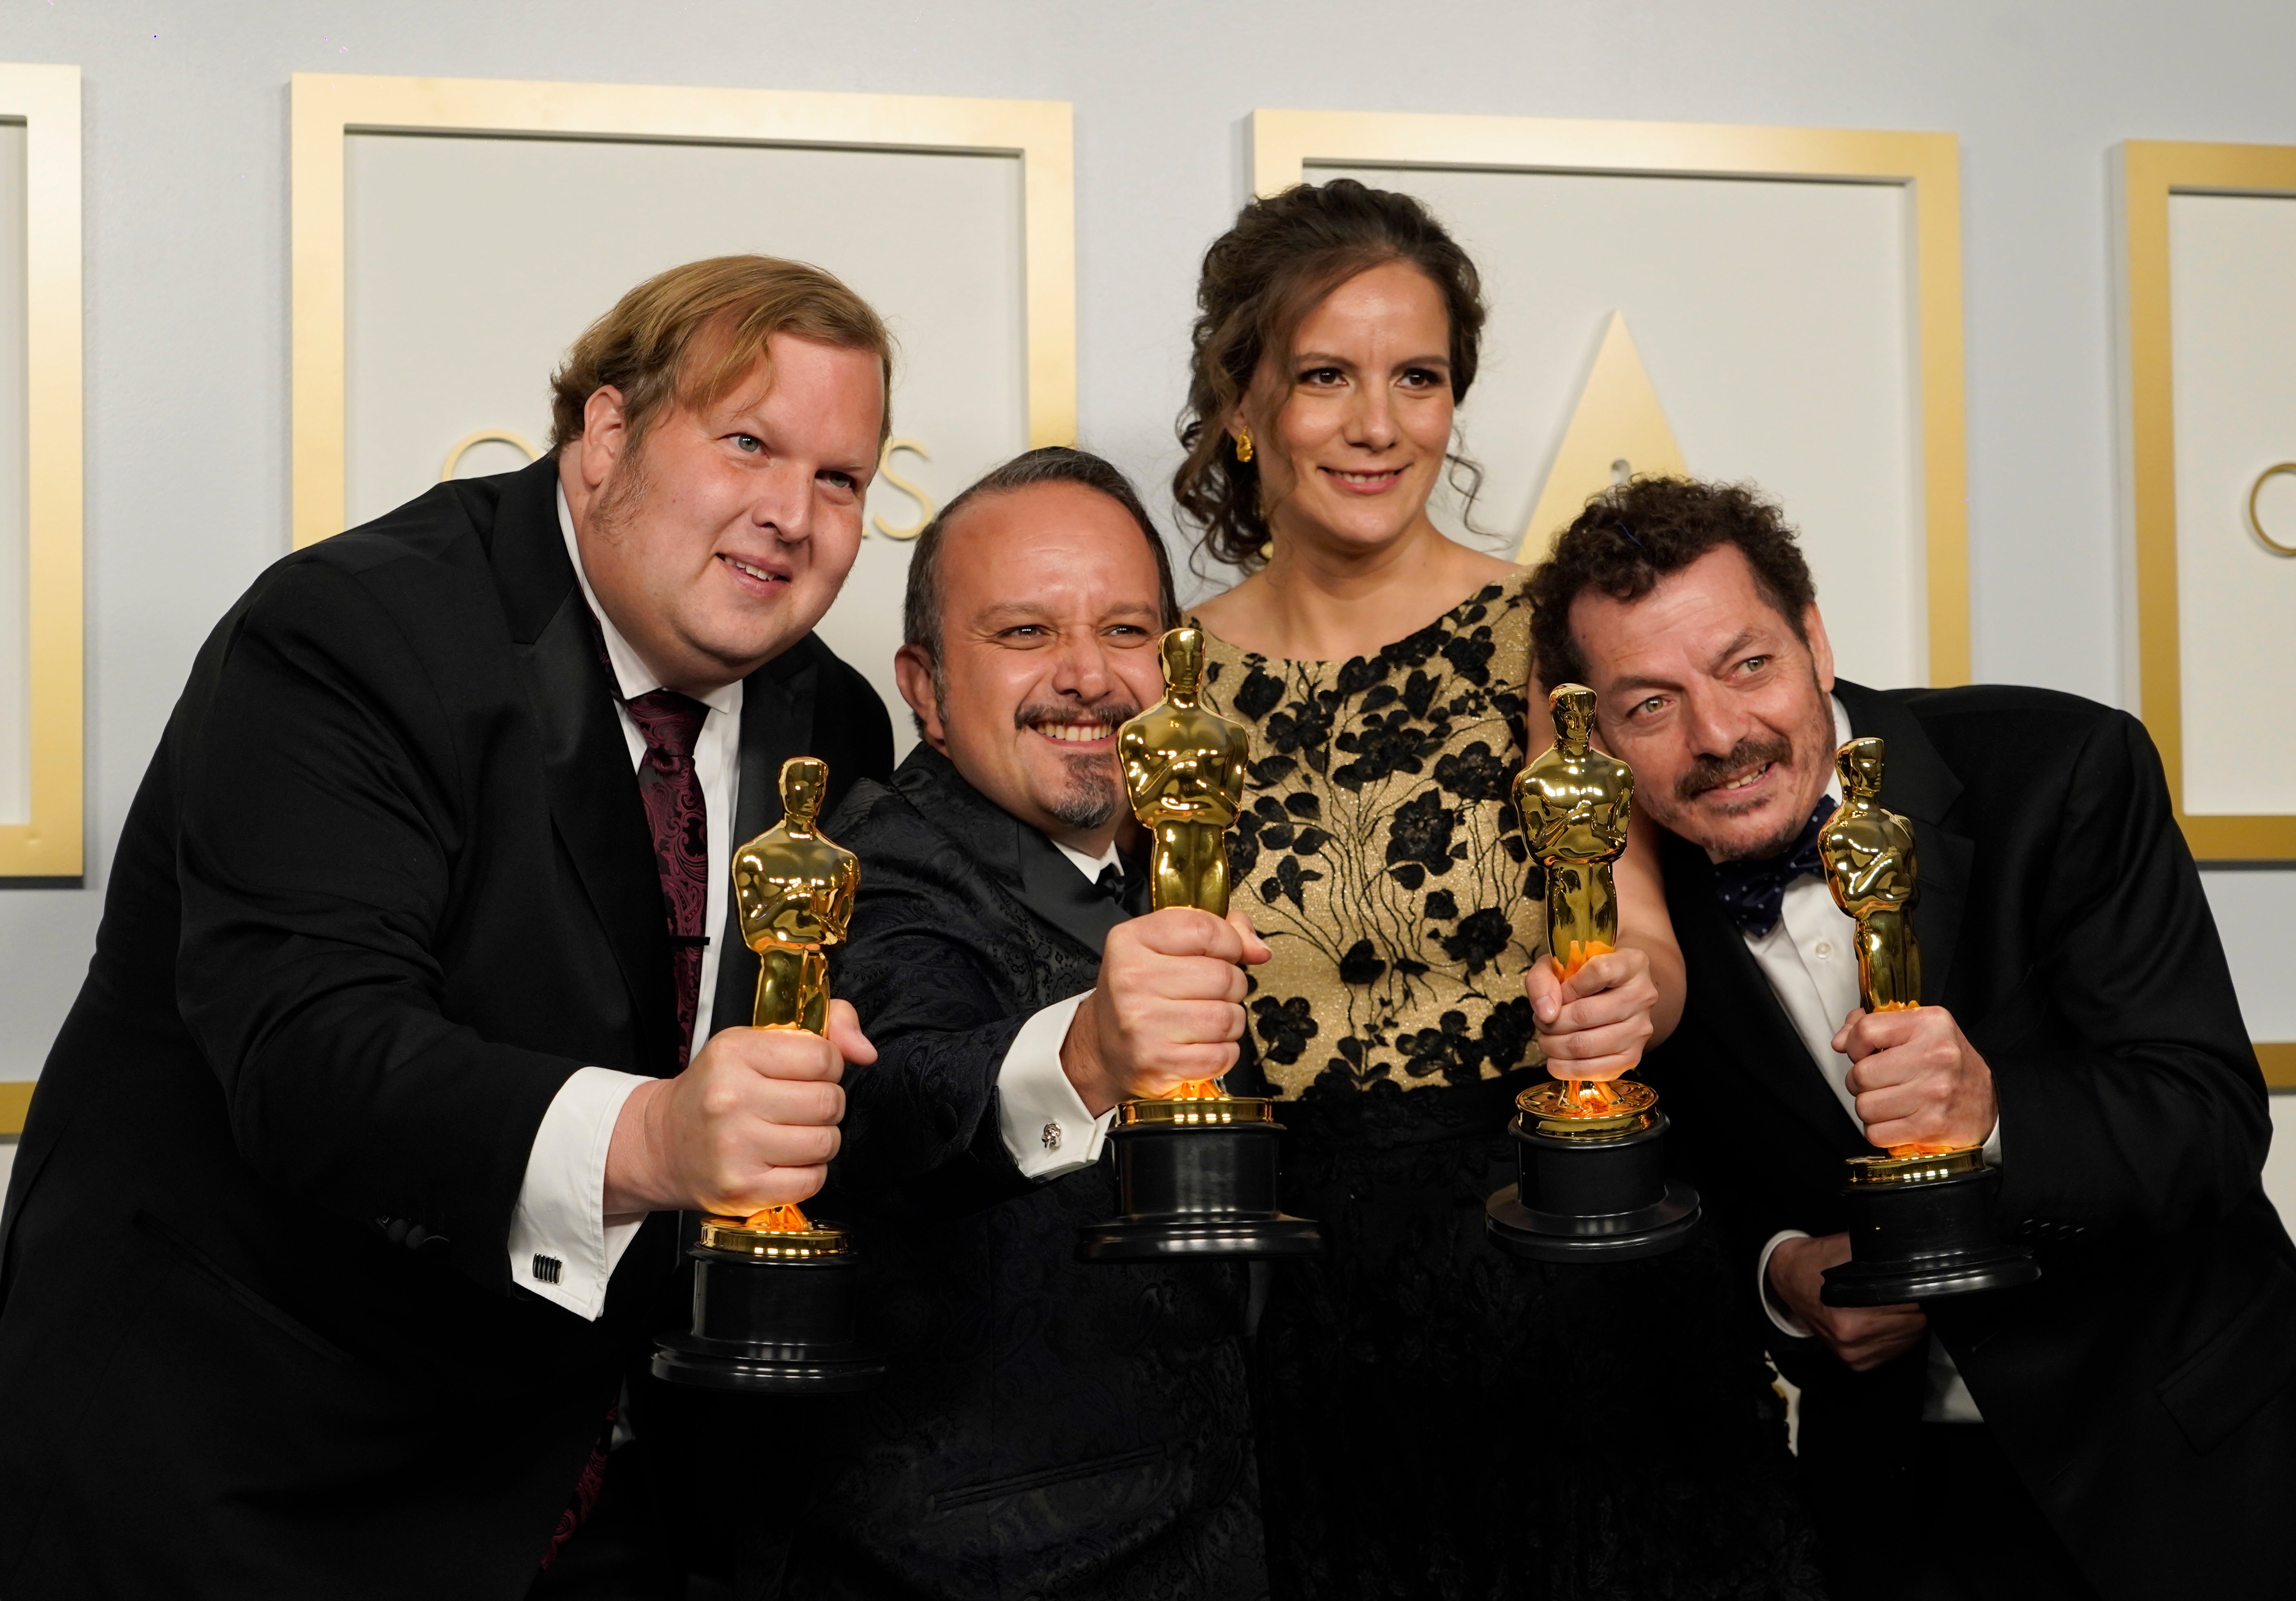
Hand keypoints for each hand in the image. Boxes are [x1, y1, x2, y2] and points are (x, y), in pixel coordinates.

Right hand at [602, 1000, 875, 1216]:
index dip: (828, 1066)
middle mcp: (731, 1099)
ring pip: (825, 1142)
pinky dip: (809, 1172)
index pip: (822, 1056)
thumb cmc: (719, 1089)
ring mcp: (735, 1148)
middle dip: (827, 1103)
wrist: (662, 1143)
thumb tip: (866, 1052)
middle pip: (827, 1101)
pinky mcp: (742, 1189)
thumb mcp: (757, 1041)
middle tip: (803, 1106)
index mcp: (735, 1052)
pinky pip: (812, 1180)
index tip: (809, 1073)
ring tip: (794, 1133)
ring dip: (821, 1138)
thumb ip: (824, 1028)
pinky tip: (786, 1161)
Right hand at [1061, 908, 1270, 1113]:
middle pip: (1223, 976)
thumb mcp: (1164, 944)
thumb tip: (1259, 949)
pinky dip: (1223, 1050)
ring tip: (1207, 1018)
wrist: (1104, 1046)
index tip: (1225, 953)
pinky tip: (1202, 1043)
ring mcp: (1143, 1024)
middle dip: (1231, 985)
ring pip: (1228, 1017)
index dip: (1229, 942)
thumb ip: (1218, 931)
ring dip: (1229, 1020)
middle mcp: (1132, 980)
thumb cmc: (1140, 992)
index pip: (1205, 929)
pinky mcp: (1158, 1061)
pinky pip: (1223, 1054)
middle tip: (1212, 991)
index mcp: (1131, 941)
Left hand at [1528, 947, 1656, 1081]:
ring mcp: (1640, 1029)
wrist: (1611, 994)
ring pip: (1585, 1044)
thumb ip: (1543, 979)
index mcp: (1632, 963)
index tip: (1558, 994)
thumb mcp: (1558, 964)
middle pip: (1585, 1014)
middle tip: (1542, 1021)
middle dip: (1551, 1022)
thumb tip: (1546, 1013)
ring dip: (1554, 1045)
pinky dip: (1566, 1068)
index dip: (1568, 987)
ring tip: (1547, 1037)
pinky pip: (1595, 1070)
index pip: (1599, 972)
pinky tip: (1555, 1059)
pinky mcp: (1633, 1057)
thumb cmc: (1581, 976)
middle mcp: (1643, 996)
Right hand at [1767, 1233, 1926, 1371]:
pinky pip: (1896, 1351)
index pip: (1910, 1305)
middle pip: (1913, 1324)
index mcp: (1850, 1315)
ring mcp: (1854, 1355)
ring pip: (1909, 1339)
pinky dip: (1896, 1335)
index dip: (1918, 1289)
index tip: (1916, 1279)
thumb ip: (1884, 1257)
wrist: (1791, 1279)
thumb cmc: (1821, 1260)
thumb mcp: (1851, 1248)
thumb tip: (1918, 1259)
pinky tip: (1883, 1318)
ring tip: (1889, 1302)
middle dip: (1914, 1305)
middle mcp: (1852, 1339)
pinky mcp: (1857, 1364)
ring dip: (1907, 1321)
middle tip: (1902, 1288)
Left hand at [1833, 1005, 1996, 1151]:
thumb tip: (1840, 1042)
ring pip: (1864, 1106)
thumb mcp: (1919, 1030)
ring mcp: (1934, 1093)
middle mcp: (1934, 1056)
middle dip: (1860, 1082)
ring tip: (1889, 1102)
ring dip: (1869, 1108)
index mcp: (1929, 1024)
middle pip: (1861, 1074)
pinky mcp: (1932, 1125)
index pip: (1866, 1030)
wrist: (1991, 1100)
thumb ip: (1874, 1026)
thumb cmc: (1948, 1064)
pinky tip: (1896, 1120)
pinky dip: (1879, 1131)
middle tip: (1878, 1083)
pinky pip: (1876, 1133)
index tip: (1864, 1054)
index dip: (1855, 1046)